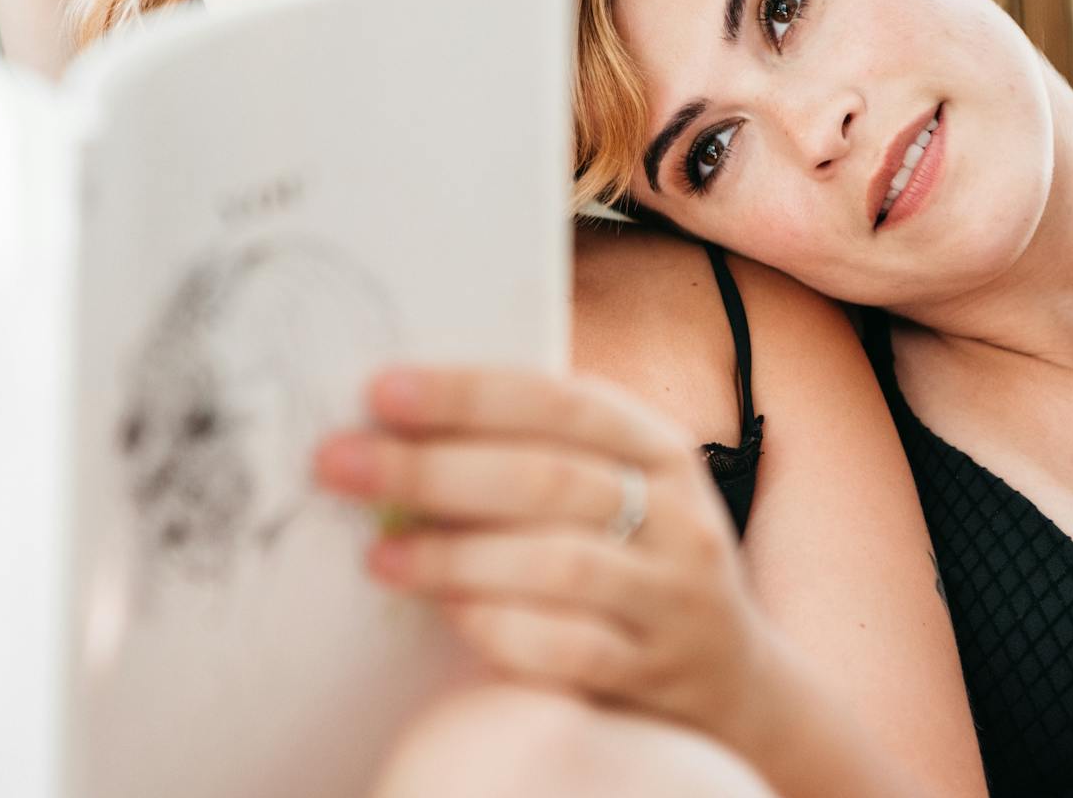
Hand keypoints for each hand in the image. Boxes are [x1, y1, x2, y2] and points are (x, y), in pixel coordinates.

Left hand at [314, 366, 779, 748]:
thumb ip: (536, 453)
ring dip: (455, 556)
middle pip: (546, 480)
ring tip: (379, 555)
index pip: (559, 401)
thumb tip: (399, 423)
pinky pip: (571, 649)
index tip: (379, 392)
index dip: (466, 394)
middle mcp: (677, 514)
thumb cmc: (634, 563)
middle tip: (340, 465)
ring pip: (558, 565)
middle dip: (431, 468)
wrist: (732, 680)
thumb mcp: (615, 490)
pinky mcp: (654, 672)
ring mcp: (673, 597)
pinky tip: (448, 615)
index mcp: (657, 446)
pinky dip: (501, 628)